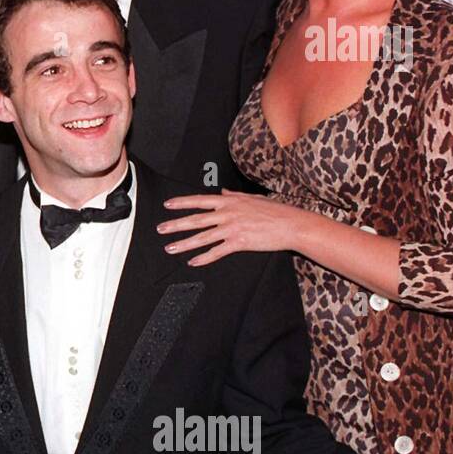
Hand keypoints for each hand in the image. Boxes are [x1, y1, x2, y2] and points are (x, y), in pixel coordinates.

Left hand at [158, 190, 301, 265]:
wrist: (291, 224)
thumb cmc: (275, 211)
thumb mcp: (252, 198)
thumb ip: (234, 195)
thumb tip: (222, 191)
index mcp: (230, 201)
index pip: (200, 201)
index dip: (182, 203)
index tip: (168, 205)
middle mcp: (228, 213)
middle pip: (196, 220)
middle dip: (176, 225)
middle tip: (160, 229)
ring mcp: (232, 228)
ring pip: (203, 237)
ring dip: (184, 243)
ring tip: (170, 248)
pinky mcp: (239, 242)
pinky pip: (217, 251)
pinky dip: (204, 258)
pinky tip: (192, 262)